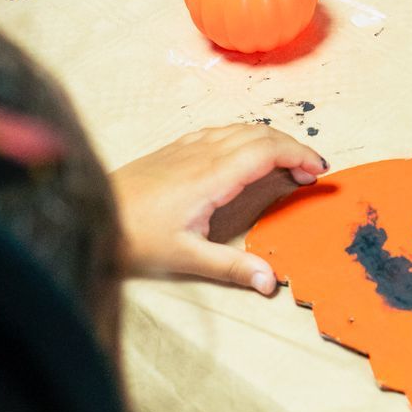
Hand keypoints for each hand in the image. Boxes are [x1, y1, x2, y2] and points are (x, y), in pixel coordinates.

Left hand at [112, 123, 324, 290]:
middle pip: (259, 134)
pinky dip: (246, 137)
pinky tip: (247, 154)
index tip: (319, 170)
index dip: (298, 155)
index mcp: (211, 176)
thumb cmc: (134, 236)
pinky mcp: (175, 149)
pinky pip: (220, 131)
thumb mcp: (186, 257)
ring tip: (288, 163)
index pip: (266, 151)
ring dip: (270, 140)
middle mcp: (202, 153)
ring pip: (240, 129)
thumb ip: (232, 267)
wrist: (92, 212)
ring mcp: (187, 147)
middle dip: (292, 146)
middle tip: (312, 171)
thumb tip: (271, 282)